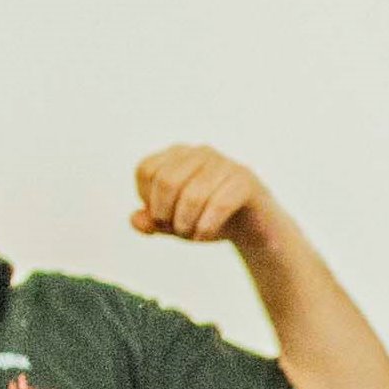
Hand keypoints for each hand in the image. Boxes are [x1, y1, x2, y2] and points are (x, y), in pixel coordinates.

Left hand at [128, 145, 270, 244]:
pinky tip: (204, 235)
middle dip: (165, 214)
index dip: (147, 199)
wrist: (253, 228)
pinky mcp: (245, 181)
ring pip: (192, 195)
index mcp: (178, 155)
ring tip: (191, 235)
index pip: (146, 170)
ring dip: (186, 225)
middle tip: (176, 229)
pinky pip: (219, 204)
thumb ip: (152, 221)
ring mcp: (224, 164)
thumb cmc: (208, 220)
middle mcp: (200, 153)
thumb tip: (135, 220)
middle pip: (166, 181)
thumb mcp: (174, 224)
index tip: (161, 216)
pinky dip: (205, 227)